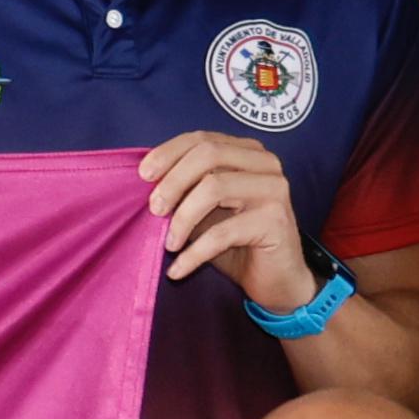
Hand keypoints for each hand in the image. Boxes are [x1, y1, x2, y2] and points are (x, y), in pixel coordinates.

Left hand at [137, 130, 314, 308]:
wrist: (275, 280)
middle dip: (173, 182)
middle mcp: (265, 163)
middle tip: (154, 210)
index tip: (143, 176)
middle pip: (208, 155)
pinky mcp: (275, 220)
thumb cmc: (236, 243)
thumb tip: (145, 181)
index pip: (203, 139)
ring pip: (214, 187)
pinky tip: (177, 270)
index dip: (168, 153)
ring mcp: (274, 188)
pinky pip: (223, 232)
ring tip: (169, 244)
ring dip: (182, 218)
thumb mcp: (204, 211)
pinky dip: (194, 254)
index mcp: (248, 152)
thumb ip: (184, 190)